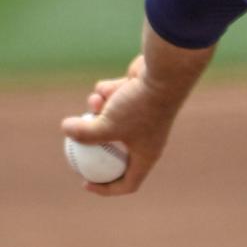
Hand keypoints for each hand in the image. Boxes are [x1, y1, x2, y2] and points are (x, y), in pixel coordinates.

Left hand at [62, 54, 178, 194]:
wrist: (164, 74)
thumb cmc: (140, 106)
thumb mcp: (105, 126)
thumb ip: (82, 133)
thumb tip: (66, 129)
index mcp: (146, 155)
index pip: (128, 183)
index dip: (105, 188)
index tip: (85, 181)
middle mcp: (146, 139)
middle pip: (115, 152)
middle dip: (93, 144)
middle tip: (75, 144)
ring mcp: (143, 117)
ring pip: (110, 120)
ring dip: (96, 110)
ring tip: (94, 101)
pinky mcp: (138, 97)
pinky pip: (114, 100)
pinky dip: (106, 94)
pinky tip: (107, 87)